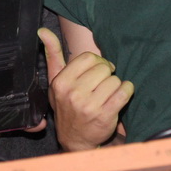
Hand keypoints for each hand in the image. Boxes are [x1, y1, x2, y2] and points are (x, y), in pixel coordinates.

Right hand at [38, 27, 133, 151]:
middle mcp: (73, 93)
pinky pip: (124, 92)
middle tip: (102, 84)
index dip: (97, 62)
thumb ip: (52, 54)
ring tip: (107, 94)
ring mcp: (89, 106)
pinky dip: (127, 91)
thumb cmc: (66, 105)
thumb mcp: (55, 81)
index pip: (89, 57)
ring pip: (115, 80)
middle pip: (103, 68)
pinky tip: (120, 97)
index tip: (97, 71)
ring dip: (116, 85)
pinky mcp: (105, 116)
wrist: (75, 139)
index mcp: (61, 82)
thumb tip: (43, 31)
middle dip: (107, 74)